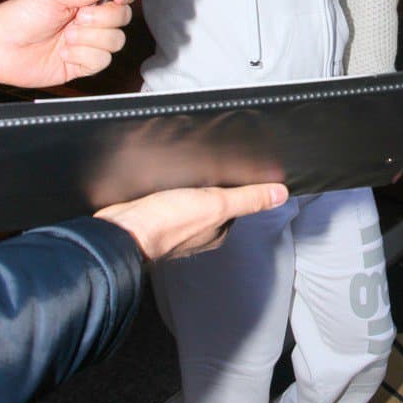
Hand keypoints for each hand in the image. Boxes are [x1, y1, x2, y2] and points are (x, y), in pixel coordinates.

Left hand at [0, 0, 134, 87]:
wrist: (0, 47)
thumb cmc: (19, 17)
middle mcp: (89, 20)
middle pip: (122, 18)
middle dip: (103, 19)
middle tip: (80, 18)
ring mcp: (87, 42)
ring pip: (116, 41)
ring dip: (90, 39)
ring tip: (66, 37)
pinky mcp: (83, 64)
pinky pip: (102, 61)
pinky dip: (83, 56)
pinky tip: (64, 53)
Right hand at [94, 183, 289, 260]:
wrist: (122, 230)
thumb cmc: (167, 222)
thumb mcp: (218, 204)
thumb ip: (249, 198)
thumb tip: (281, 193)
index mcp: (215, 232)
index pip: (234, 206)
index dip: (234, 188)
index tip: (231, 172)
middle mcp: (196, 234)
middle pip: (211, 205)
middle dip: (209, 188)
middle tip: (205, 168)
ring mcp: (172, 228)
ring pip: (188, 204)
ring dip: (187, 190)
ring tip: (184, 173)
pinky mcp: (152, 219)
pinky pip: (166, 202)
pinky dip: (167, 193)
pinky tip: (162, 184)